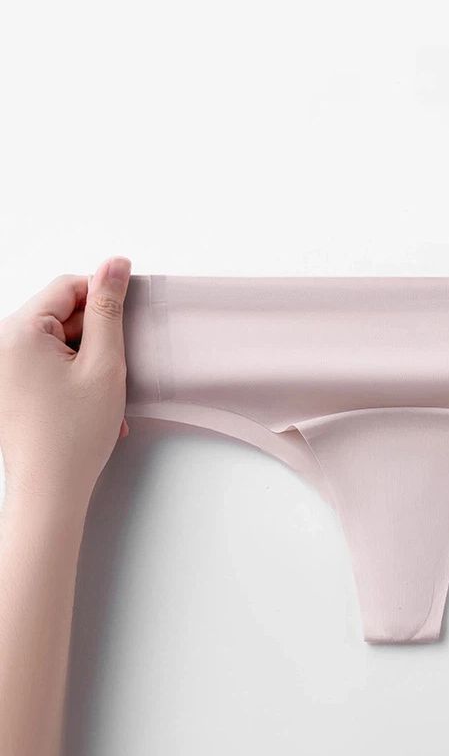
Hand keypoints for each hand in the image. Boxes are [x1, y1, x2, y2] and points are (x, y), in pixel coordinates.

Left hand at [0, 257, 131, 509]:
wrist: (49, 491)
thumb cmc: (74, 434)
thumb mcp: (104, 362)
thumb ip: (110, 308)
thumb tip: (114, 265)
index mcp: (18, 331)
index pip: (68, 287)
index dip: (104, 298)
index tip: (129, 318)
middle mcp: (0, 344)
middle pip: (61, 314)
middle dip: (95, 336)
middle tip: (113, 369)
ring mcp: (1, 367)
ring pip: (56, 342)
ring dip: (86, 360)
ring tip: (102, 394)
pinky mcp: (6, 386)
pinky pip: (44, 364)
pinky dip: (70, 375)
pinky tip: (88, 402)